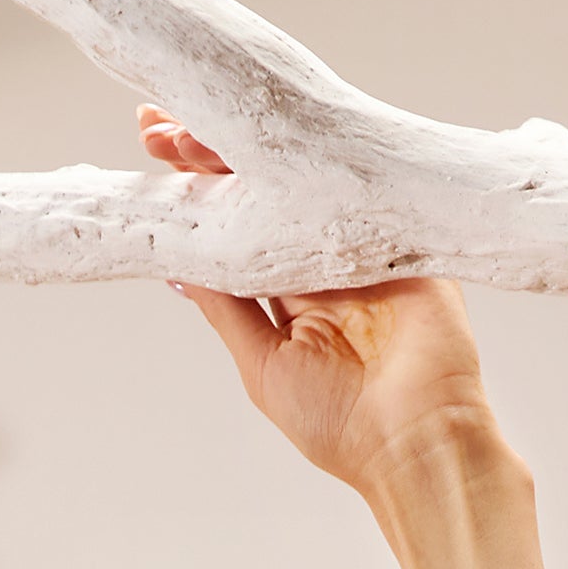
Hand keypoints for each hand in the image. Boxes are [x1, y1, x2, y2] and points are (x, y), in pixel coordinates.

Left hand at [140, 108, 500, 501]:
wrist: (415, 439)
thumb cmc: (339, 422)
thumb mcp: (264, 363)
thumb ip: (227, 307)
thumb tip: (178, 263)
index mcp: (292, 290)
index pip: (237, 226)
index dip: (196, 192)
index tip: (152, 152)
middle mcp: (325, 254)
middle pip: (263, 190)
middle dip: (210, 156)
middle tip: (156, 129)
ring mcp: (361, 237)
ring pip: (300, 176)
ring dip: (252, 150)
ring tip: (190, 131)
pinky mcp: (400, 228)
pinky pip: (355, 182)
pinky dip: (318, 157)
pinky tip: (276, 136)